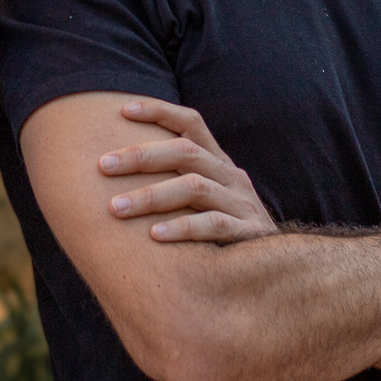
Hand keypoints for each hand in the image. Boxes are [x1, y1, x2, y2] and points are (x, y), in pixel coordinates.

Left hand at [96, 98, 278, 243]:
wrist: (279, 270)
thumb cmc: (224, 233)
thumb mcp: (204, 200)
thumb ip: (175, 181)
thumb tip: (118, 166)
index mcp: (218, 163)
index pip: (191, 123)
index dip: (159, 111)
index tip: (122, 109)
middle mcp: (231, 176)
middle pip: (185, 151)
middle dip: (140, 156)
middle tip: (102, 166)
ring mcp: (242, 203)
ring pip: (194, 187)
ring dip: (151, 196)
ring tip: (115, 208)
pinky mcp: (250, 233)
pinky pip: (214, 225)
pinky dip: (183, 228)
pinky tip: (154, 235)